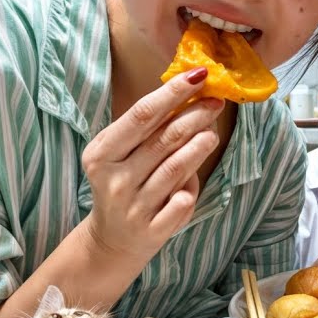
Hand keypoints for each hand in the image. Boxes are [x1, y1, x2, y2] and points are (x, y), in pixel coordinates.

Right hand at [80, 68, 223, 258]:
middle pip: (163, 139)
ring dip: (199, 145)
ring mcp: (134, 207)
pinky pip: (181, 202)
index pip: (141, 115)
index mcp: (101, 154)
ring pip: (175, 169)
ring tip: (212, 131)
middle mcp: (115, 179)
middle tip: (216, 101)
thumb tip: (191, 95)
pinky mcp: (152, 230)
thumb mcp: (120, 155)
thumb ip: (147, 131)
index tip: (198, 75)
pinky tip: (195, 177)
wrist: (111, 241)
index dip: (172, 92)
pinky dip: (191, 188)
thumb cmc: (123, 185)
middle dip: (194, 115)